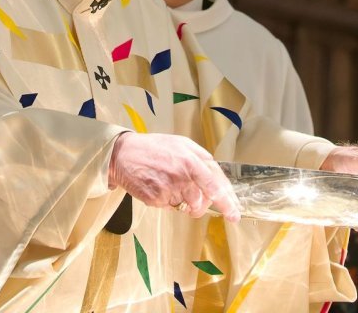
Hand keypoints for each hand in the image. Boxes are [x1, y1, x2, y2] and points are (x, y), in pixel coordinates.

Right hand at [108, 132, 239, 221]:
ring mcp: (168, 189)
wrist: (123, 154)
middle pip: (204, 201)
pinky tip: (160, 188)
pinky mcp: (156, 200)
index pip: (216, 185)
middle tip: (201, 205)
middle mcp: (182, 175)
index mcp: (191, 159)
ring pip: (189, 207)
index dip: (227, 202)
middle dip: (205, 206)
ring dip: (187, 204)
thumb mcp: (182, 144)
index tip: (234, 214)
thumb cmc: (154, 148)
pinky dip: (169, 201)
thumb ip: (201, 159)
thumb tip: (217, 177)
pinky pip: (171, 207)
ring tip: (174, 189)